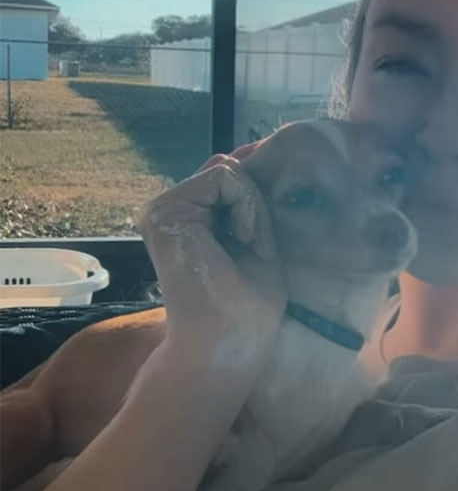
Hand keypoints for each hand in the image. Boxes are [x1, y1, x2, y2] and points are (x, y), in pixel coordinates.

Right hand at [140, 150, 284, 365]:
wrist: (232, 342)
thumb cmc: (248, 304)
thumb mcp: (254, 238)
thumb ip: (245, 197)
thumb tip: (245, 149)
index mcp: (186, 219)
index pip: (228, 179)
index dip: (257, 200)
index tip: (262, 241)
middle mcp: (167, 211)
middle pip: (229, 172)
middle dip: (256, 207)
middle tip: (255, 252)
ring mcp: (161, 210)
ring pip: (229, 173)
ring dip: (254, 212)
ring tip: (249, 252)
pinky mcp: (165, 212)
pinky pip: (225, 179)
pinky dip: (248, 210)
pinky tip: (243, 244)